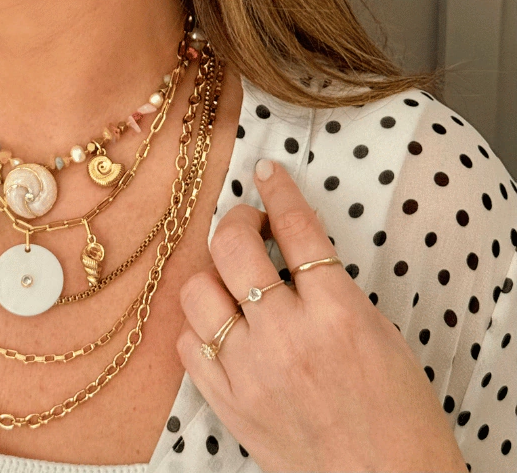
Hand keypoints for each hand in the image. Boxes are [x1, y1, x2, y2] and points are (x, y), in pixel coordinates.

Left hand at [176, 157, 467, 471]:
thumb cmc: (397, 415)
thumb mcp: (381, 335)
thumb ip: (332, 287)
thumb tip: (289, 244)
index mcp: (337, 315)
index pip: (297, 228)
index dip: (278, 190)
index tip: (267, 171)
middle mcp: (287, 338)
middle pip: (233, 245)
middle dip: (238, 220)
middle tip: (249, 224)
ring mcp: (249, 370)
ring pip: (197, 289)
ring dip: (212, 272)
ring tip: (232, 277)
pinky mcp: (227, 402)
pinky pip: (188, 343)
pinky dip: (200, 326)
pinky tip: (221, 324)